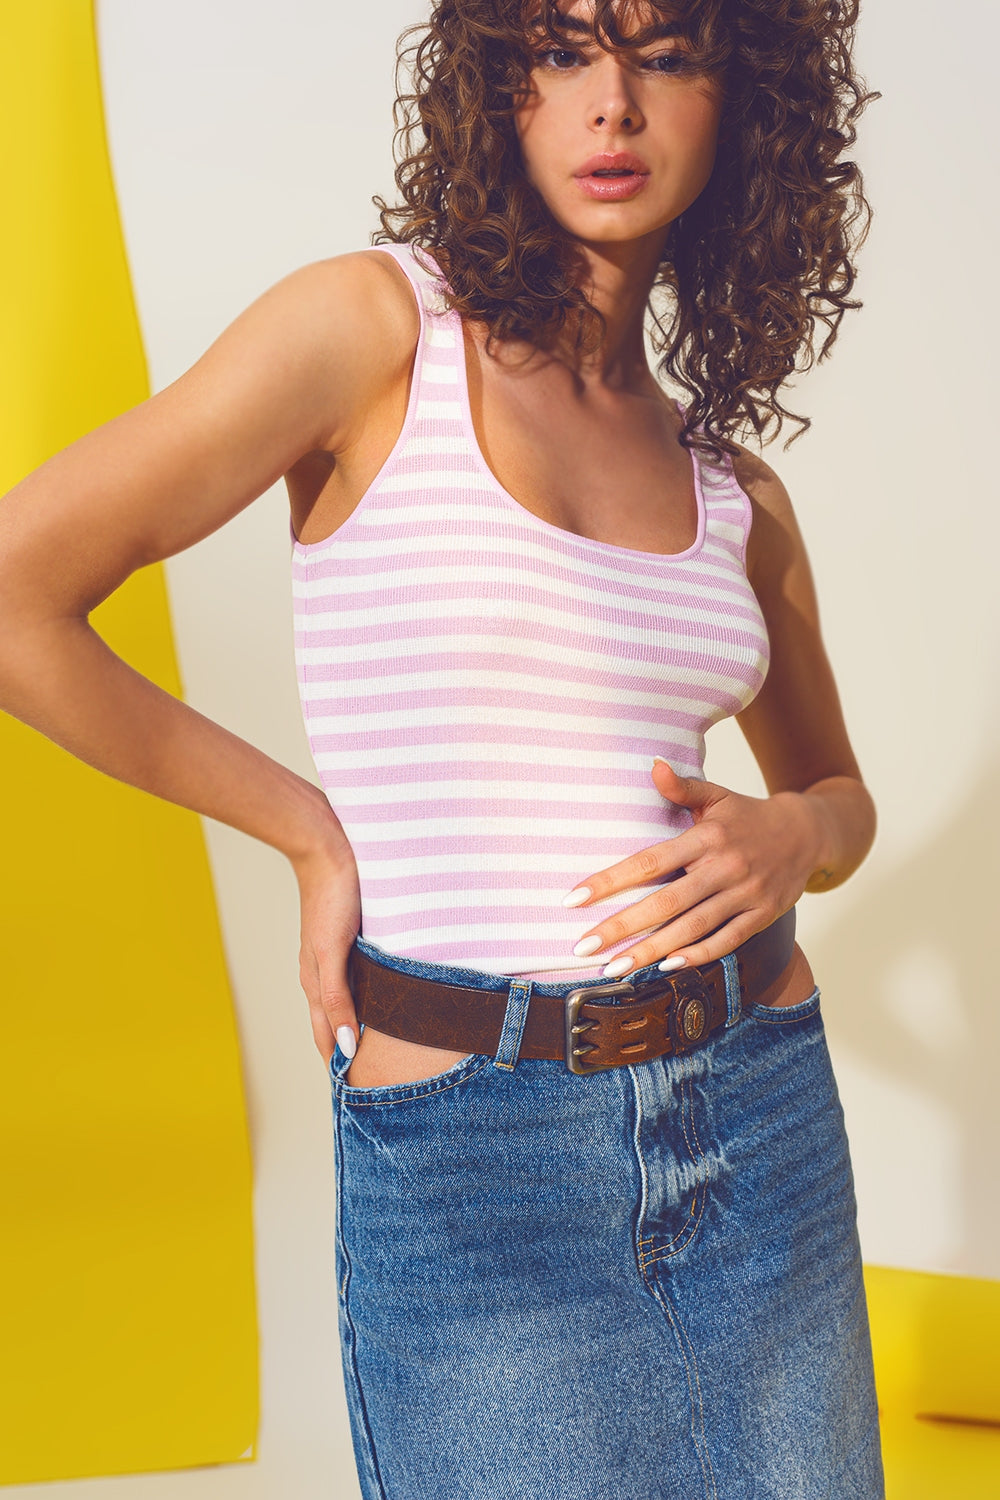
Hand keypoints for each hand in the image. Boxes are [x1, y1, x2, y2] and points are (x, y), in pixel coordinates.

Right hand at [292, 840, 361, 1065]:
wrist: (328, 851)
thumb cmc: (331, 899)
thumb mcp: (334, 953)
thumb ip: (338, 999)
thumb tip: (346, 1047)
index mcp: (315, 982)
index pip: (324, 1037)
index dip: (336, 1064)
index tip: (350, 1092)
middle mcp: (322, 974)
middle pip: (332, 1024)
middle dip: (344, 1052)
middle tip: (363, 1080)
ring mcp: (333, 957)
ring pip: (343, 1002)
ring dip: (354, 1026)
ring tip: (371, 1049)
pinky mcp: (346, 940)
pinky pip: (354, 980)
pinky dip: (363, 999)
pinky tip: (378, 1000)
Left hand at [563, 758, 825, 977]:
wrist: (808, 832)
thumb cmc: (748, 817)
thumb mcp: (717, 796)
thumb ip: (682, 788)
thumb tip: (653, 766)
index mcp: (707, 837)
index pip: (650, 861)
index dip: (611, 881)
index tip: (574, 899)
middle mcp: (725, 866)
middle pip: (667, 901)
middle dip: (622, 927)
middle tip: (584, 946)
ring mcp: (745, 893)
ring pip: (693, 927)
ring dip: (652, 951)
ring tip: (614, 968)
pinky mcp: (762, 916)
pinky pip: (726, 940)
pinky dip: (698, 955)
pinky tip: (667, 967)